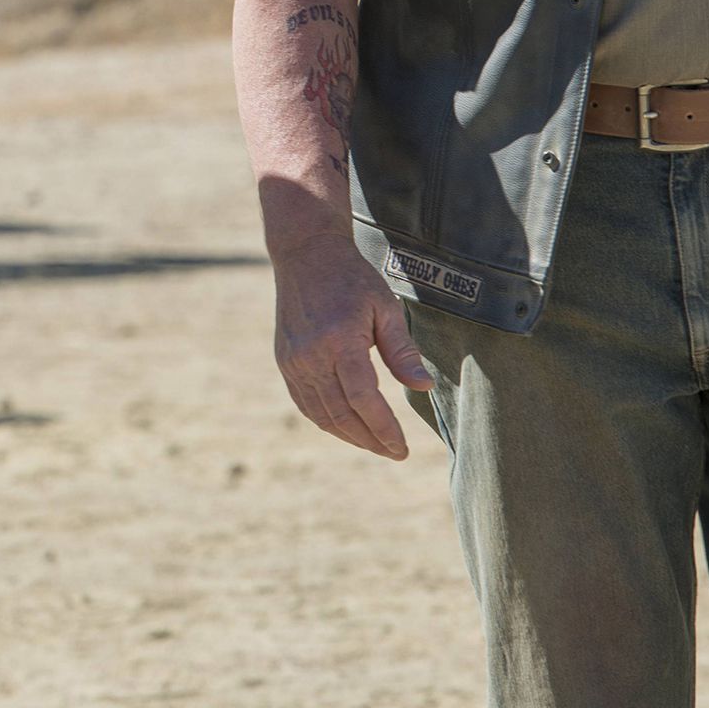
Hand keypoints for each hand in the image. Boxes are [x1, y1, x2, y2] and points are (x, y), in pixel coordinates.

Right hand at [270, 221, 434, 459]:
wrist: (306, 254)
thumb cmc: (352, 278)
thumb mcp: (385, 307)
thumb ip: (402, 351)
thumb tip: (423, 387)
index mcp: (340, 340)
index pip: (364, 399)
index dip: (384, 428)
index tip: (402, 447)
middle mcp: (311, 355)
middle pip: (341, 414)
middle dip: (370, 440)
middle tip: (394, 452)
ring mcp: (293, 361)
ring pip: (321, 414)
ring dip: (349, 436)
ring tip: (375, 444)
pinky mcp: (285, 362)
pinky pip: (305, 403)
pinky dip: (326, 421)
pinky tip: (346, 427)